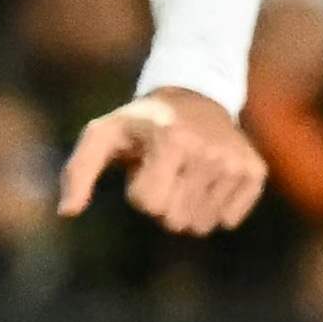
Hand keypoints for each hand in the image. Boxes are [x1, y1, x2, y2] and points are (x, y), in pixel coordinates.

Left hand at [58, 86, 265, 233]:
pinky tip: (208, 179)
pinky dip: (215, 208)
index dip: (140, 192)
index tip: (144, 165)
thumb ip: (77, 172)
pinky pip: (228, 221)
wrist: (194, 96)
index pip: (149, 205)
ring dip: (188, 207)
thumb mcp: (102, 136)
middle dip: (164, 203)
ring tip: (186, 173)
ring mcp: (235, 162)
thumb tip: (67, 212)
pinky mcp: (254, 172)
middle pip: (176, 220)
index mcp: (171, 140)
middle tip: (166, 170)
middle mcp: (209, 151)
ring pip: (202, 225)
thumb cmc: (140, 124)